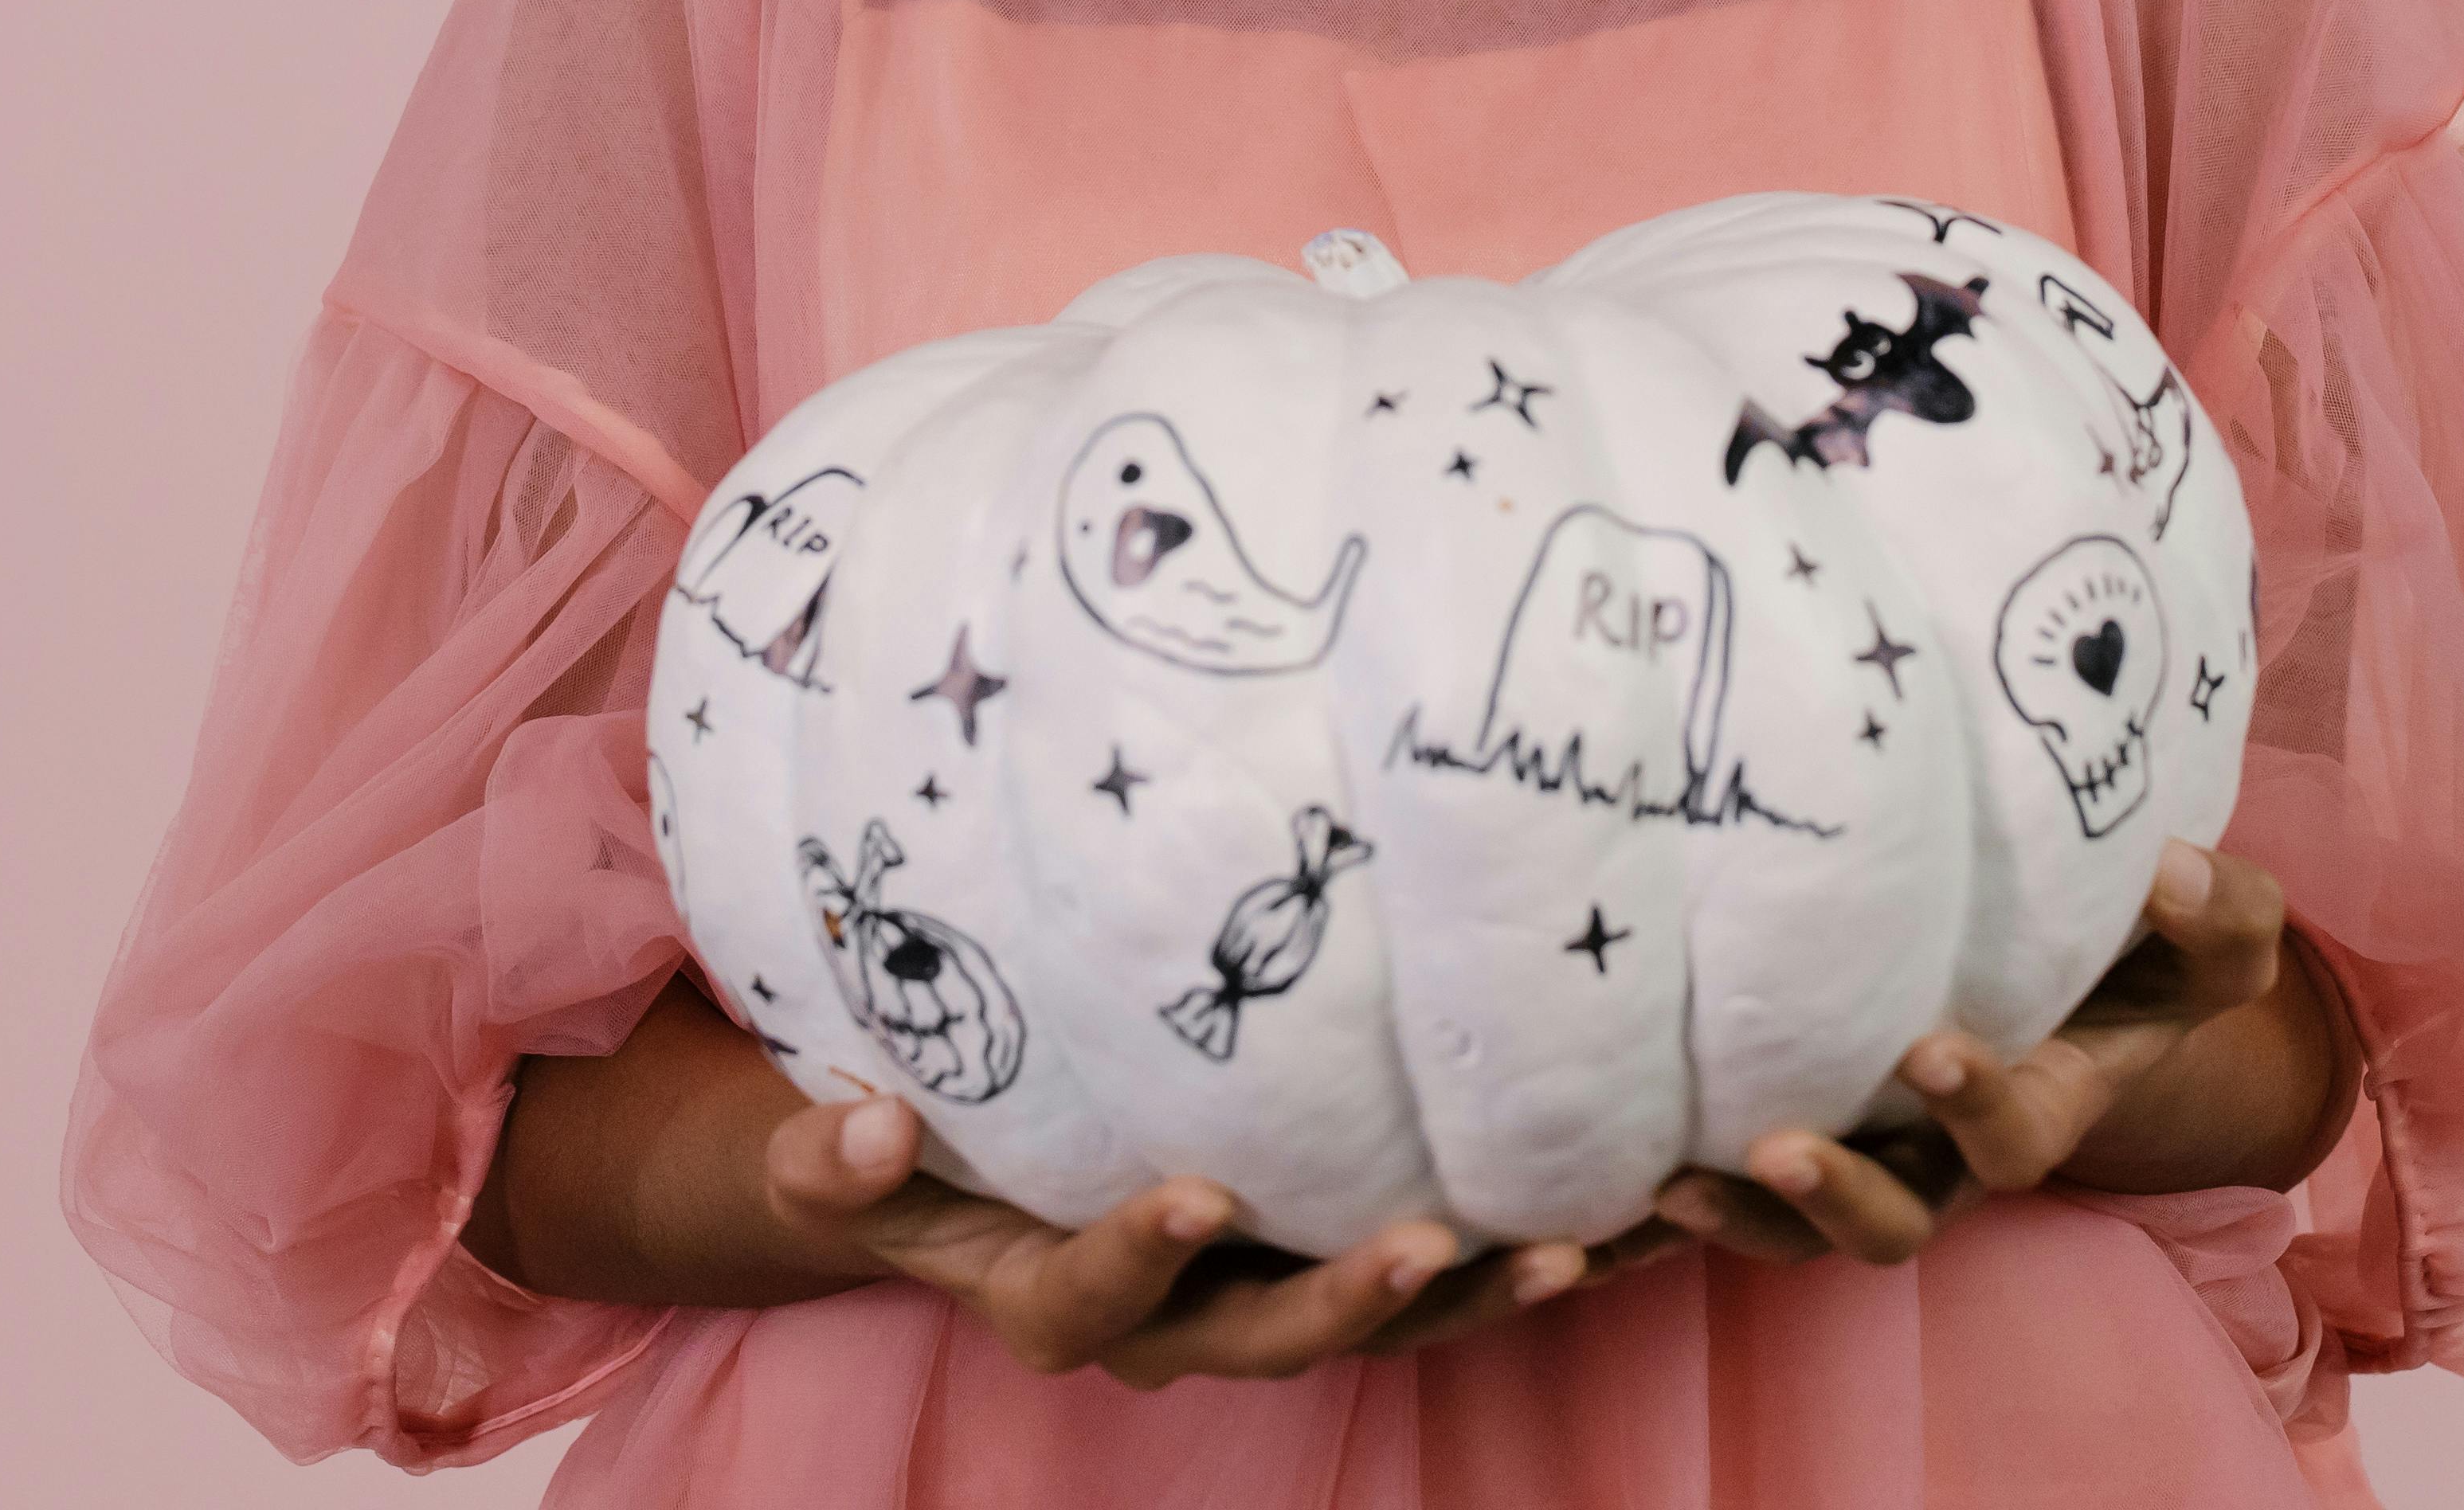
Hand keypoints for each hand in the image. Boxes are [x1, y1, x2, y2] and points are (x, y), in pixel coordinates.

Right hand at [762, 1091, 1675, 1383]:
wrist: (957, 1173)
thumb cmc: (901, 1156)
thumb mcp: (843, 1162)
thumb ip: (837, 1160)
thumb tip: (867, 1126)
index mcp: (1054, 1300)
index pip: (1094, 1301)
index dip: (1139, 1256)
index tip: (1191, 1191)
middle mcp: (1169, 1321)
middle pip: (1268, 1337)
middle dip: (1351, 1298)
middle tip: (1433, 1241)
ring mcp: (1256, 1294)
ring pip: (1376, 1323)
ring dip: (1477, 1295)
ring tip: (1577, 1246)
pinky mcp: (1328, 1257)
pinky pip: (1434, 1273)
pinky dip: (1522, 1252)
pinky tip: (1626, 1210)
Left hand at [1646, 842, 2331, 1269]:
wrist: (2088, 962)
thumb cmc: (2151, 942)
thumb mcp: (2210, 932)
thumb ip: (2210, 913)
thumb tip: (2165, 867)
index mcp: (2038, 1105)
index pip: (2010, 1138)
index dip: (1974, 1106)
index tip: (1932, 1048)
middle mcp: (1942, 1153)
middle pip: (1887, 1222)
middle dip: (1834, 1196)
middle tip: (1777, 1148)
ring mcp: (1863, 1146)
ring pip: (1790, 1228)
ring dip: (1730, 1215)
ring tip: (1666, 1183)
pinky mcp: (1781, 1121)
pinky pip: (1720, 1188)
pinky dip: (1648, 1201)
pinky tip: (1576, 1177)